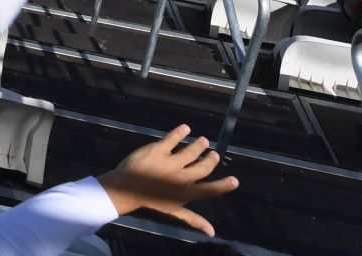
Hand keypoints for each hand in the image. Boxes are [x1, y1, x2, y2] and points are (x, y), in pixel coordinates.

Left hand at [98, 125, 239, 236]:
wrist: (126, 189)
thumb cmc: (151, 200)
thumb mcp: (174, 211)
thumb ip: (194, 219)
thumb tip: (212, 232)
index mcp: (186, 193)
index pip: (210, 190)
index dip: (224, 186)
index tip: (235, 180)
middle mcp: (180, 178)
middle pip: (204, 167)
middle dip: (211, 159)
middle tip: (214, 153)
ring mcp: (169, 163)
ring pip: (191, 151)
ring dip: (199, 145)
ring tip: (203, 140)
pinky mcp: (157, 150)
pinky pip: (172, 139)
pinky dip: (180, 132)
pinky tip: (185, 128)